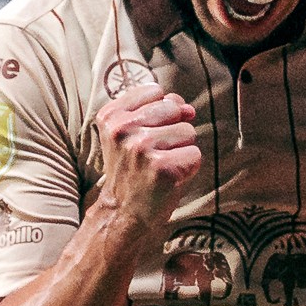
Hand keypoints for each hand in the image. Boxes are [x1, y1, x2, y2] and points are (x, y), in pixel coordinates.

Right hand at [94, 84, 202, 238]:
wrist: (122, 213)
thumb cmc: (132, 171)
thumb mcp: (131, 133)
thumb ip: (157, 110)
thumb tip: (188, 108)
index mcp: (111, 115)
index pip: (156, 92)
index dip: (160, 113)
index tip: (145, 134)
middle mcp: (123, 129)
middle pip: (174, 109)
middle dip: (173, 130)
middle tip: (154, 155)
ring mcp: (142, 148)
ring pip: (188, 131)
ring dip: (181, 150)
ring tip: (161, 166)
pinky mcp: (161, 168)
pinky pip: (194, 154)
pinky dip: (189, 168)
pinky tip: (169, 178)